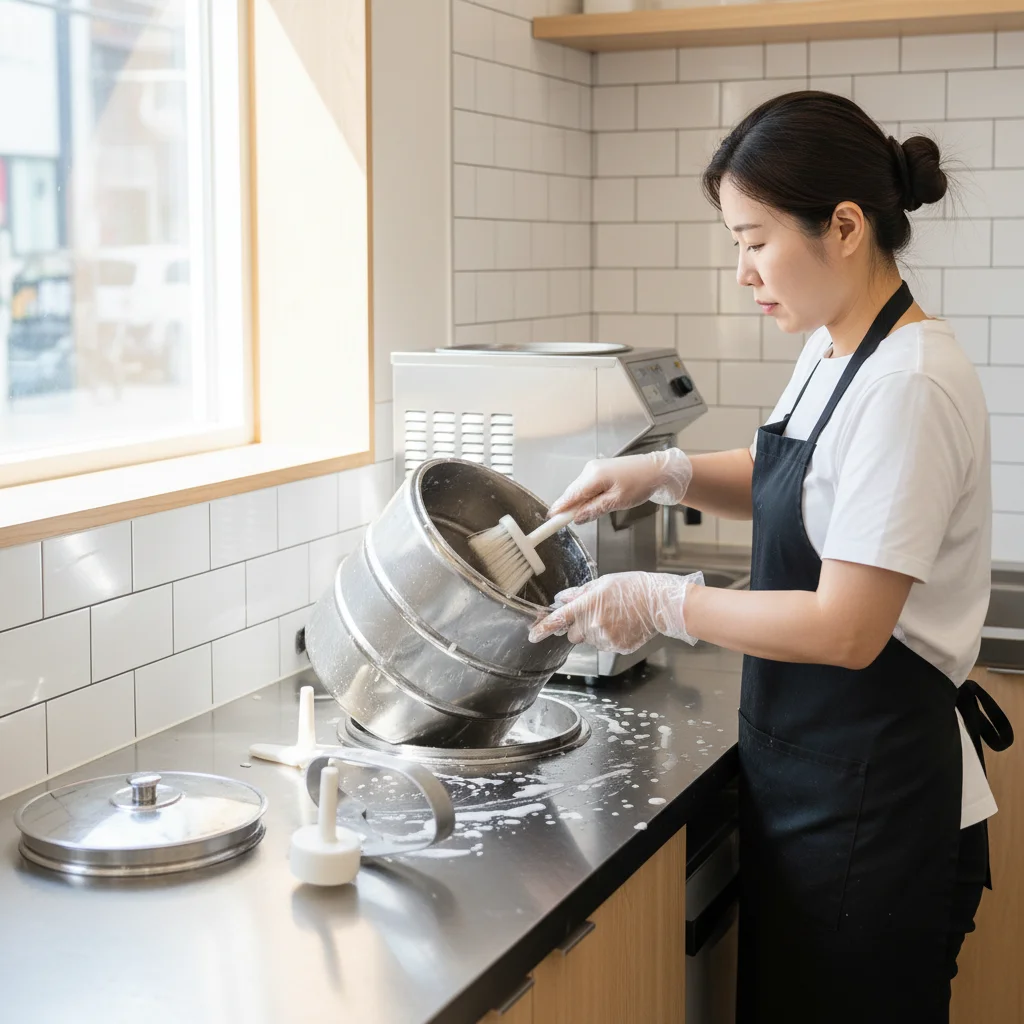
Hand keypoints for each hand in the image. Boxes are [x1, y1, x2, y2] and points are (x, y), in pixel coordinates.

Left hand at [528, 571, 703, 653]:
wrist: (658, 603)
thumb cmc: (633, 588)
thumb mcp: (602, 583)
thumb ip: (579, 593)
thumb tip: (561, 599)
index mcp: (588, 605)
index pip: (558, 619)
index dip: (542, 628)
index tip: (533, 635)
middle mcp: (594, 624)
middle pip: (573, 634)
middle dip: (579, 626)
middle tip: (596, 614)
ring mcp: (606, 638)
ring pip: (589, 641)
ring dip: (594, 632)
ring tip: (613, 618)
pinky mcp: (617, 648)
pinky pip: (604, 646)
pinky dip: (608, 638)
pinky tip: (621, 626)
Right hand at [549, 449, 692, 524]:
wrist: (657, 470)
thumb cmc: (641, 483)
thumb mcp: (617, 501)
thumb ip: (594, 509)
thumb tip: (577, 518)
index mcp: (594, 475)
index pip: (570, 495)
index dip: (559, 509)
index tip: (550, 520)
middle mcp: (590, 469)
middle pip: (572, 493)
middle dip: (570, 508)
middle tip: (567, 523)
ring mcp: (594, 468)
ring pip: (580, 490)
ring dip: (581, 503)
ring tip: (592, 513)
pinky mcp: (600, 470)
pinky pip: (587, 486)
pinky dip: (588, 496)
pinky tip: (596, 503)